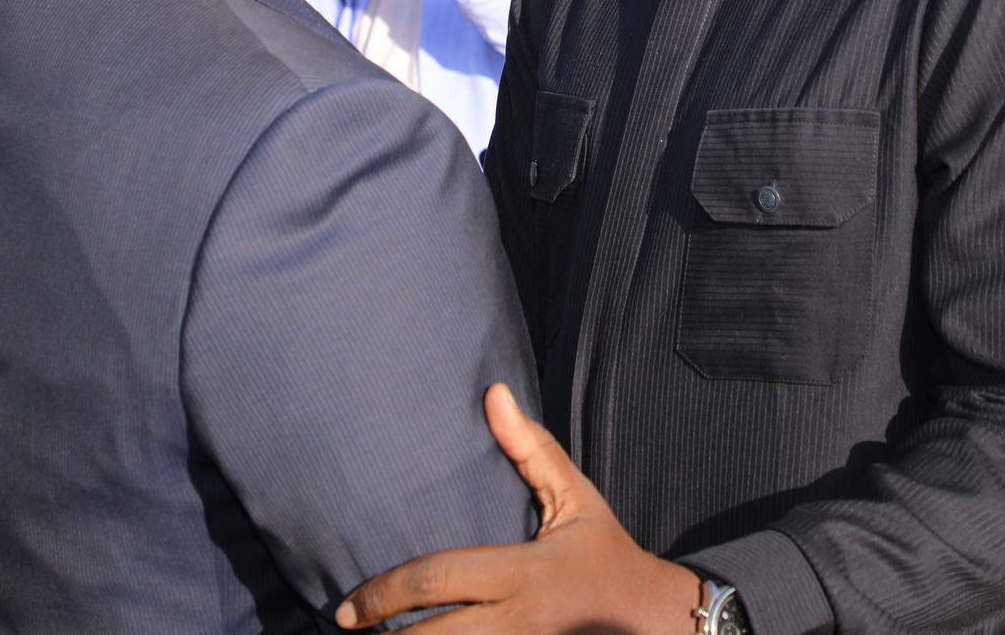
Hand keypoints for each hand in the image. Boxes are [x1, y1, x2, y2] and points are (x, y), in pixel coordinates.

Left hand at [336, 384, 702, 633]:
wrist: (656, 621)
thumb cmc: (606, 553)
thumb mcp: (576, 498)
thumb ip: (531, 449)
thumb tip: (493, 393)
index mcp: (524, 573)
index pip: (440, 580)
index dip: (385, 594)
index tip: (349, 608)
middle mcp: (520, 621)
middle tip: (347, 631)